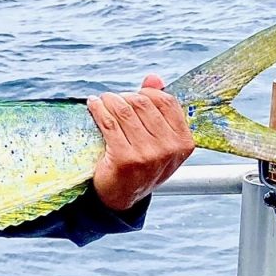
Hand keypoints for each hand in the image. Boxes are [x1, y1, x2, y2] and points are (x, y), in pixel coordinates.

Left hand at [86, 74, 194, 210]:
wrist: (122, 197)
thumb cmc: (140, 163)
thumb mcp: (157, 140)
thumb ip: (158, 108)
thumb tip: (153, 78)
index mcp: (183, 142)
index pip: (165, 101)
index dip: (146, 93)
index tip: (132, 97)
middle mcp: (169, 149)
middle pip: (142, 103)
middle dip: (124, 97)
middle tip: (112, 100)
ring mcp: (147, 155)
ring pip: (124, 110)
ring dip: (108, 100)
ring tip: (101, 101)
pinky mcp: (124, 158)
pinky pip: (109, 122)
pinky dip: (98, 109)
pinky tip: (93, 105)